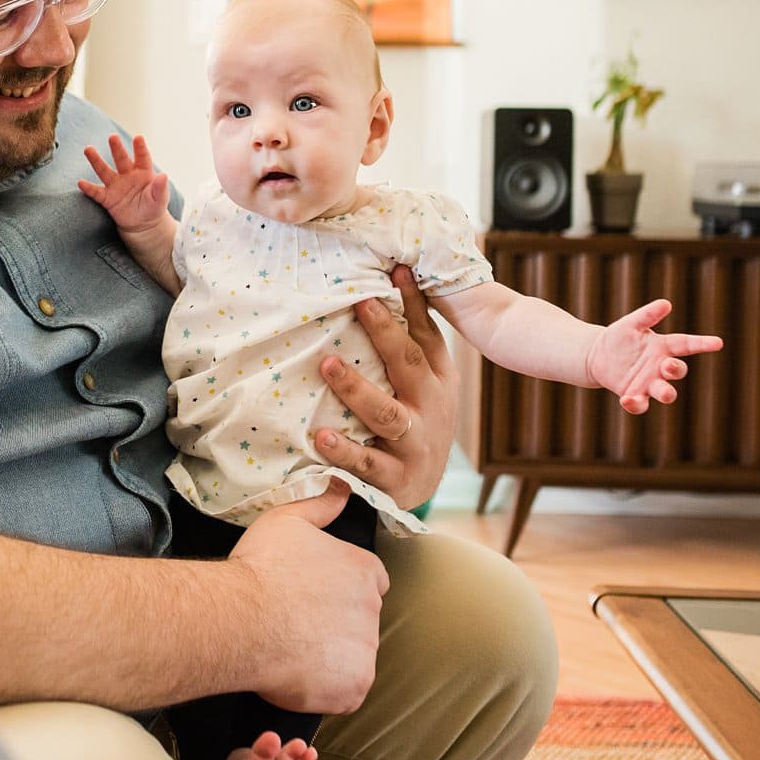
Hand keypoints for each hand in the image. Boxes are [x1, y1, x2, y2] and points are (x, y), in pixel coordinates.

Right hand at [77, 134, 170, 233]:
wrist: (142, 223)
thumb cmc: (153, 206)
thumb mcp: (160, 198)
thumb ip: (160, 188)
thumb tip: (164, 175)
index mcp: (143, 172)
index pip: (142, 158)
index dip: (140, 148)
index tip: (138, 137)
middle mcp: (128, 175)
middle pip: (121, 159)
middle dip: (117, 148)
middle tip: (112, 137)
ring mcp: (116, 185)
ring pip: (105, 170)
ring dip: (96, 160)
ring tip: (88, 149)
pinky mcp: (107, 198)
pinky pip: (96, 192)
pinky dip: (89, 188)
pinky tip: (81, 183)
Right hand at [228, 483, 387, 713]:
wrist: (242, 619)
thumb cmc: (260, 568)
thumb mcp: (286, 520)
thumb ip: (320, 504)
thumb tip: (342, 488)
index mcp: (364, 572)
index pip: (369, 583)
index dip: (340, 591)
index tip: (314, 597)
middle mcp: (373, 611)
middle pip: (359, 623)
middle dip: (334, 626)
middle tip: (295, 625)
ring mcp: (366, 652)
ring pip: (351, 658)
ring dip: (328, 658)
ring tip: (289, 650)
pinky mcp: (353, 688)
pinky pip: (344, 693)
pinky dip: (324, 690)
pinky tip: (294, 675)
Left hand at [313, 269, 455, 507]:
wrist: (420, 488)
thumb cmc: (414, 421)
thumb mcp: (422, 384)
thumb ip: (408, 342)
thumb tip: (393, 278)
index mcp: (438, 380)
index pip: (426, 336)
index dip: (413, 303)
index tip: (395, 270)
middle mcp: (431, 408)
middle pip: (409, 365)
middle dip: (386, 332)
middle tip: (360, 303)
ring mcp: (416, 443)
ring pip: (388, 414)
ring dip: (357, 389)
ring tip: (329, 365)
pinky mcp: (395, 478)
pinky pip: (367, 462)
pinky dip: (344, 450)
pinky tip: (322, 436)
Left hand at [584, 298, 722, 413]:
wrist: (597, 355)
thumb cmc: (619, 337)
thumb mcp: (631, 324)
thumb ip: (648, 315)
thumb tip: (666, 303)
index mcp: (663, 347)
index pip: (686, 344)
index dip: (702, 343)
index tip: (718, 343)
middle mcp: (660, 367)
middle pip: (677, 371)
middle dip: (676, 370)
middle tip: (668, 365)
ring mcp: (649, 383)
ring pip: (665, 392)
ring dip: (667, 393)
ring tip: (666, 393)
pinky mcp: (634, 395)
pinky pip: (640, 404)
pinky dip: (635, 404)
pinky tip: (627, 400)